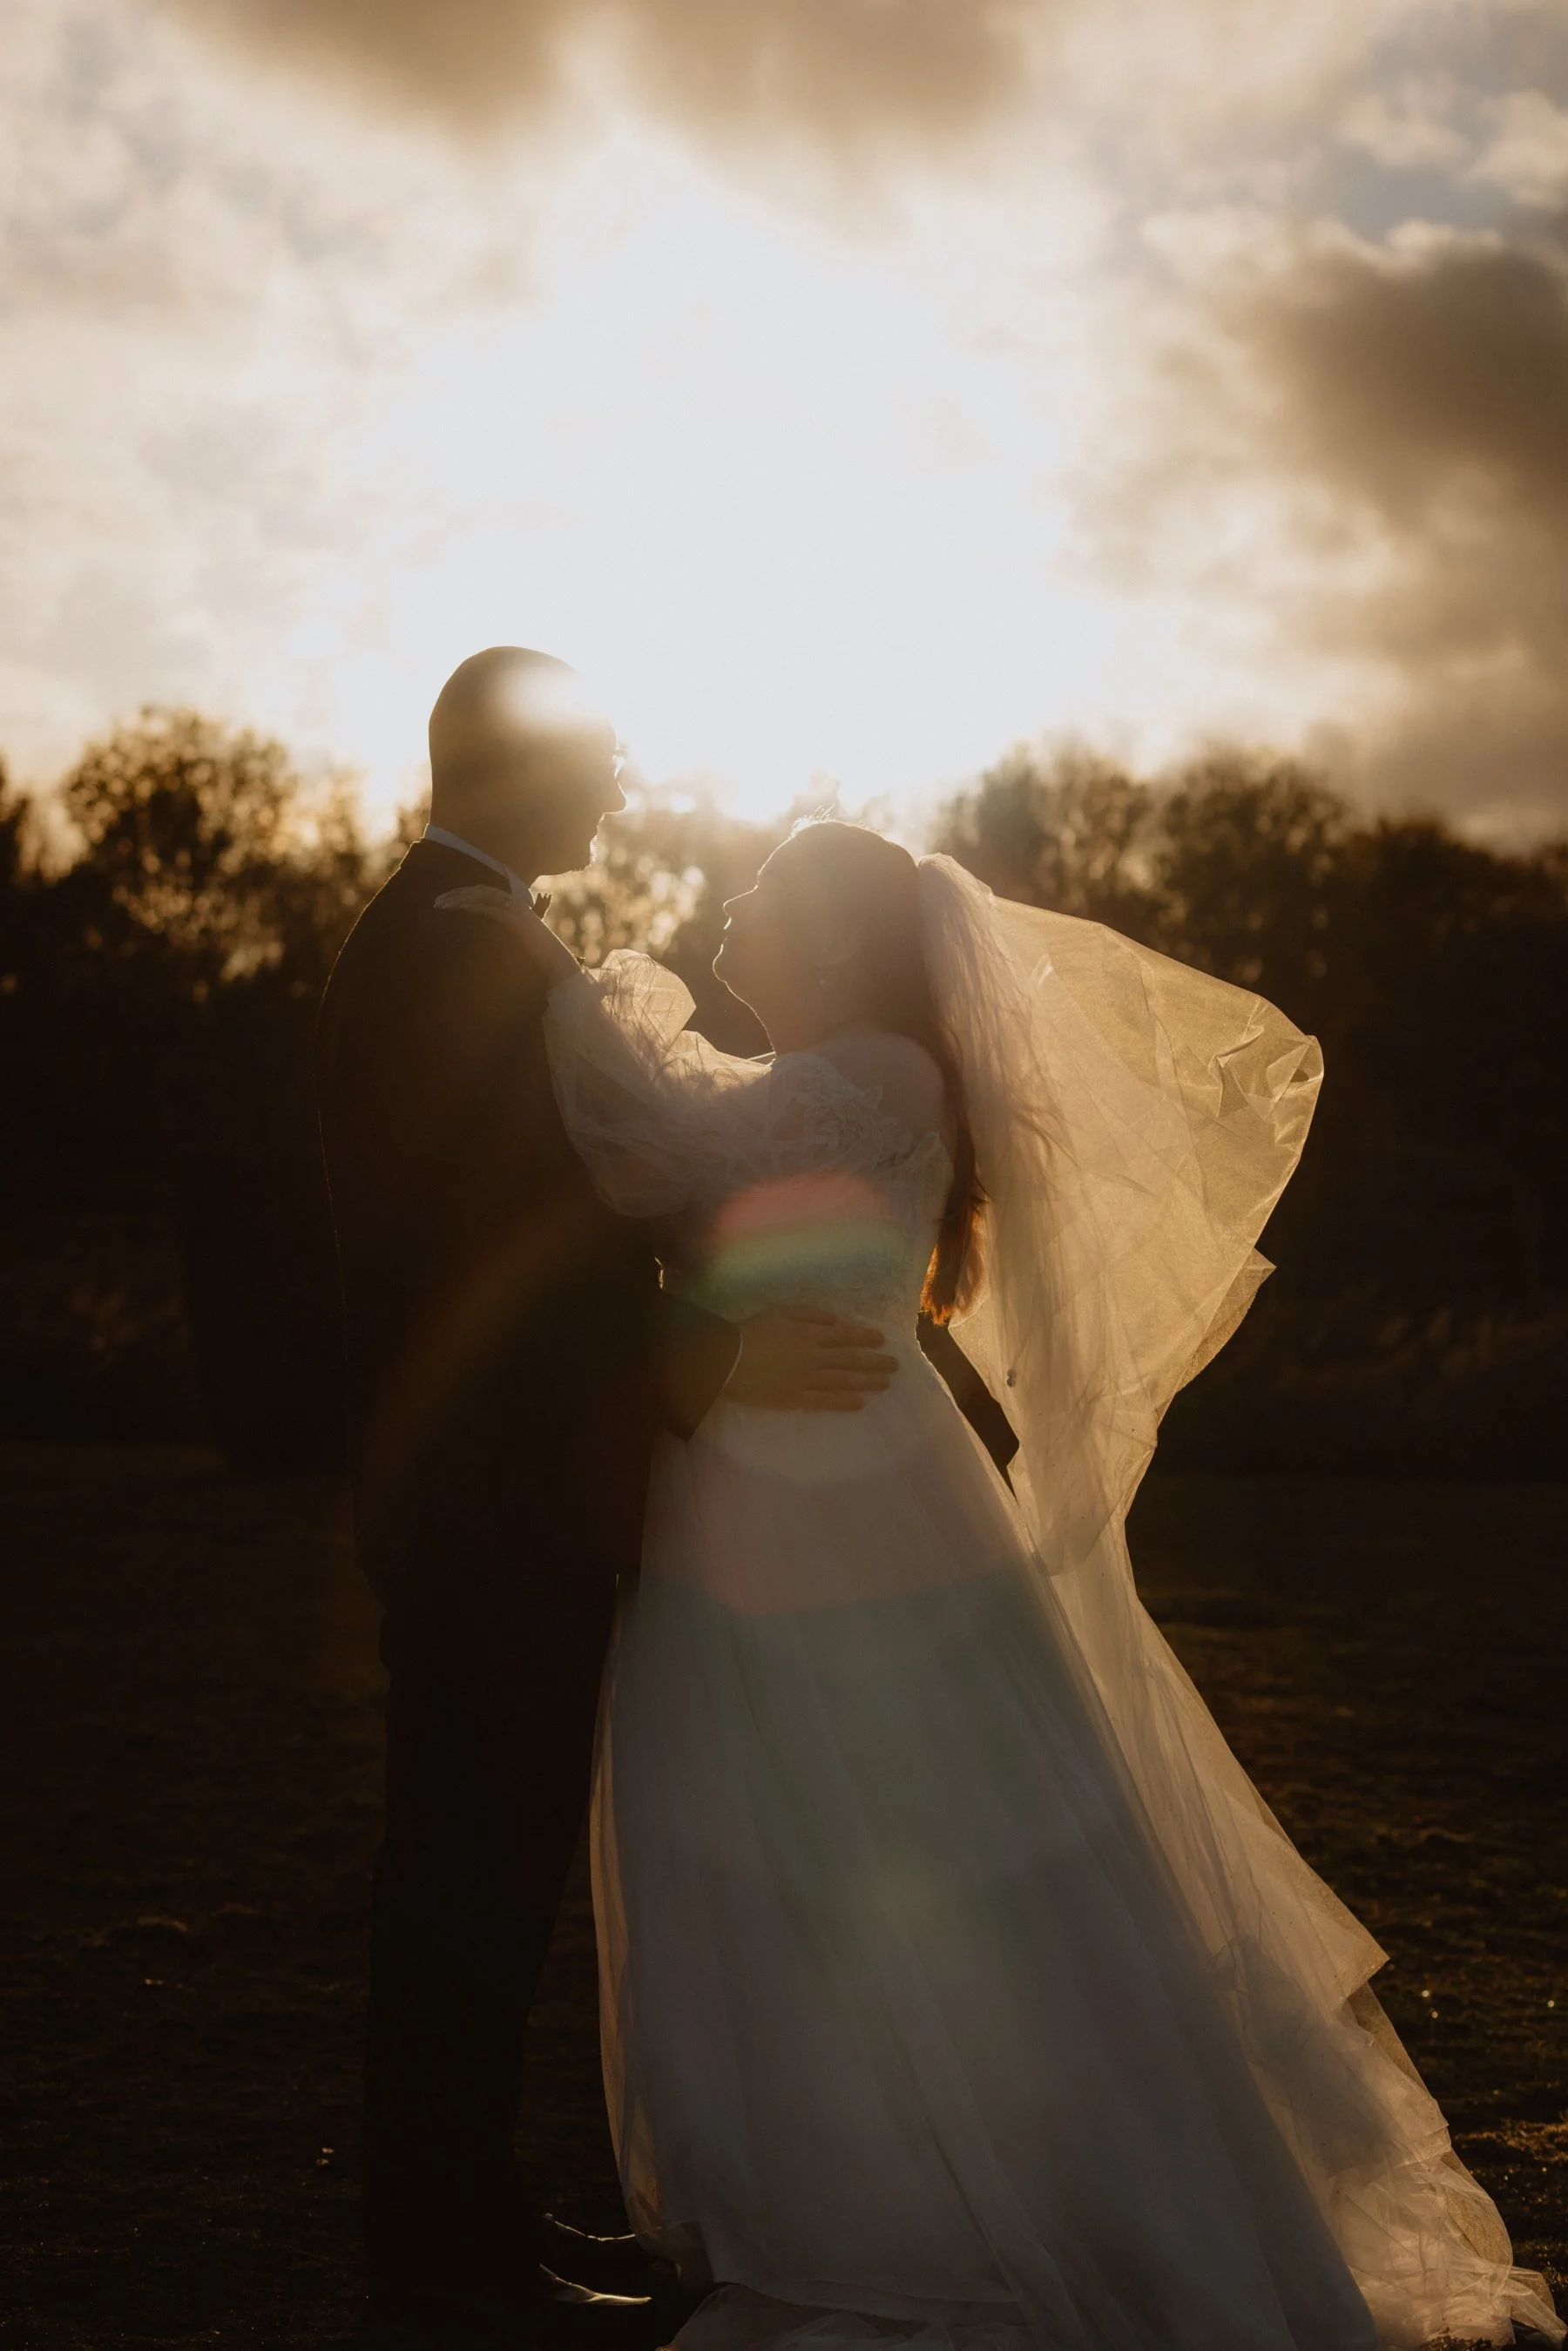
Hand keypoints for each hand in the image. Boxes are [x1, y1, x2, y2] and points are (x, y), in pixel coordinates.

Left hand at [436, 885, 578, 986]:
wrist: (555, 964)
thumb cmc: (534, 956)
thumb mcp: (513, 940)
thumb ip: (499, 932)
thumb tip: (478, 936)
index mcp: (513, 905)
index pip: (482, 892)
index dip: (461, 893)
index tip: (443, 901)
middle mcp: (514, 903)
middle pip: (479, 890)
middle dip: (456, 894)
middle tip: (436, 903)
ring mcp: (516, 911)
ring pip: (483, 896)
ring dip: (460, 899)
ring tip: (442, 906)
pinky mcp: (517, 922)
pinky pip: (492, 909)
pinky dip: (474, 907)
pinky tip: (459, 909)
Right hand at [726, 1306, 897, 1412]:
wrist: (728, 1361)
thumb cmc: (752, 1332)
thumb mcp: (780, 1312)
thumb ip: (810, 1314)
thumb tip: (836, 1320)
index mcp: (810, 1334)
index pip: (845, 1336)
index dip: (866, 1338)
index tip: (883, 1340)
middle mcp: (814, 1358)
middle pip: (850, 1360)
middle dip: (875, 1362)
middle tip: (895, 1365)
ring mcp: (806, 1380)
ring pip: (843, 1381)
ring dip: (867, 1382)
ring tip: (885, 1383)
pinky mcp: (796, 1399)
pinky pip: (825, 1402)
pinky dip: (843, 1403)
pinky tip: (859, 1403)